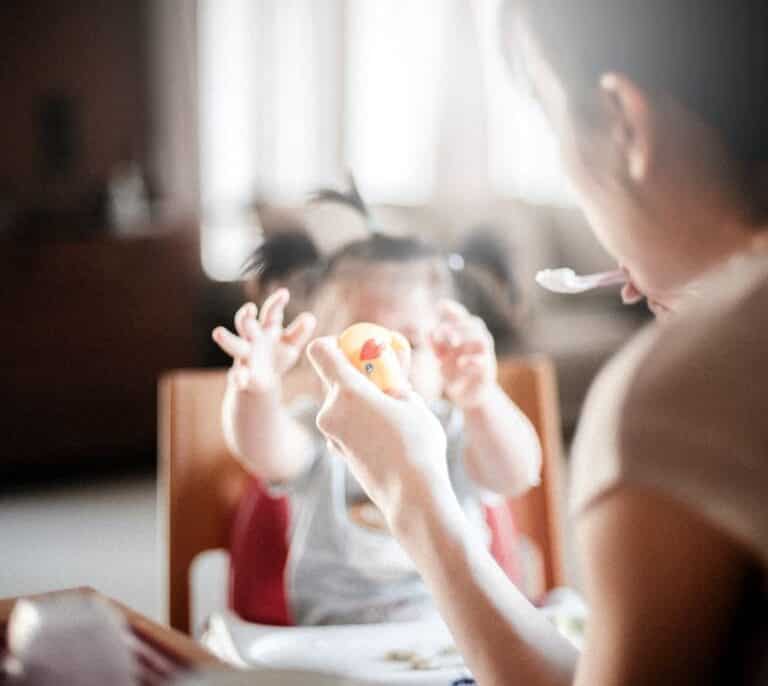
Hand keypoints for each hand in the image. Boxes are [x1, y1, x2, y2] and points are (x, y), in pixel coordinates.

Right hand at [212, 289, 316, 392]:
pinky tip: (240, 379)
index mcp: (267, 329)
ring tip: (218, 332)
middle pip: (246, 324)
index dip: (277, 303)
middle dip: (246, 316)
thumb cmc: (278, 356)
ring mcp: (245, 356)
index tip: (284, 293)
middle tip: (249, 308)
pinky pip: (237, 375)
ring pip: (233, 344)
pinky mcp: (242, 376)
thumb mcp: (291, 344)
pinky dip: (238, 377)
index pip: (270, 312)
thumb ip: (299, 332)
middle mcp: (252, 338)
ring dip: (227, 339)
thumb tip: (310, 318)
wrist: (263, 382)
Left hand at [307, 337, 449, 530]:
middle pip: (332, 377)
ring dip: (360, 398)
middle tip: (385, 379)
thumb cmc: (417, 445)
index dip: (335, 343)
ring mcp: (331, 434)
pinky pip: (343, 423)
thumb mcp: (412, 401)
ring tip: (392, 410)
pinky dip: (359, 420)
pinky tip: (385, 432)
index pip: (320, 350)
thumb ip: (393, 380)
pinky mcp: (337, 451)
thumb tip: (388, 370)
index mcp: (347, 391)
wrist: (412, 495)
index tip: (357, 349)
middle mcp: (330, 410)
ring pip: (340, 402)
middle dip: (355, 373)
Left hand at [430, 300, 496, 408]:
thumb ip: (435, 343)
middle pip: (475, 324)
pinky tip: (459, 362)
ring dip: (467, 338)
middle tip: (439, 334)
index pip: (464, 317)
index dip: (454, 310)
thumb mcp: (442, 356)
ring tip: (452, 343)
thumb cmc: (454, 373)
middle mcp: (478, 343)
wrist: (469, 396)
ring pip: (484, 339)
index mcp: (467, 336)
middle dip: (456, 326)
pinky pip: (484, 362)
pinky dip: (471, 360)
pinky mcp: (486, 373)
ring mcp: (485, 357)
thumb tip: (425, 330)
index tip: (440, 305)